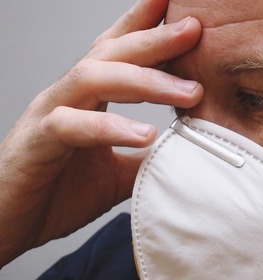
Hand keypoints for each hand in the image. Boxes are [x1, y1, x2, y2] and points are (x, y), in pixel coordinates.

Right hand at [0, 0, 202, 266]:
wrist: (8, 226)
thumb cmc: (56, 193)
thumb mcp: (116, 174)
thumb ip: (145, 158)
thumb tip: (184, 153)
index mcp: (89, 99)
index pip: (119, 52)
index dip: (147, 26)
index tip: (185, 11)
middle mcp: (69, 97)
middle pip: (112, 53)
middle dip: (155, 39)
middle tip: (195, 30)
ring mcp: (50, 115)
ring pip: (94, 78)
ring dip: (146, 81)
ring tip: (189, 92)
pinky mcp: (37, 142)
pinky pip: (73, 125)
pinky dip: (111, 128)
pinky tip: (145, 134)